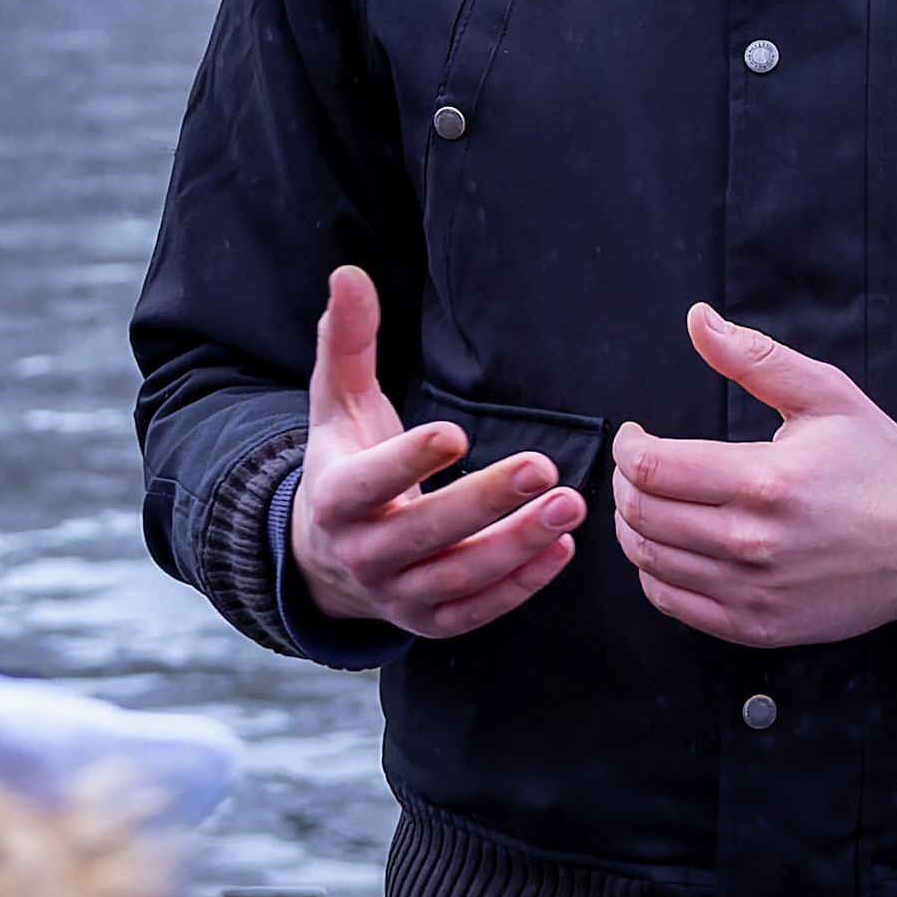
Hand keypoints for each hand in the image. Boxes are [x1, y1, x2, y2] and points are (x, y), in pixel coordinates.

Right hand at [289, 265, 586, 641]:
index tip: (456, 433)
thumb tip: (348, 273)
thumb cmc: (345, 462)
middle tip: (544, 467)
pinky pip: (477, 611)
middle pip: (423, 534)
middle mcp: (362, 555)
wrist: (326, 557)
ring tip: (571, 505)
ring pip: (457, 579)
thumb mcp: (336, 403)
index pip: (368, 483)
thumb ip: (347, 340)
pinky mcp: (429, 623)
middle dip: (485, 503)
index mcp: (336, 498)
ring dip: (516, 546)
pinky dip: (520, 586)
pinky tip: (562, 548)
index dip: (408, 462)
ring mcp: (397, 596)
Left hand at [612, 304, 896, 651]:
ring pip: (649, 560)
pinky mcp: (757, 626)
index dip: (626, 447)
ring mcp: (753, 592)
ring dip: (634, 526)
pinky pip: (672, 602)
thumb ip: (756, 357)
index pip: (652, 468)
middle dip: (625, 482)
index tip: (635, 436)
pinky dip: (655, 573)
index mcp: (766, 481)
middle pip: (641, 515)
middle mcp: (753, 543)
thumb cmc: (880, 465)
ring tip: (652, 501)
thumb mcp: (827, 395)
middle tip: (639, 466)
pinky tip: (672, 546)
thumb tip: (698, 320)